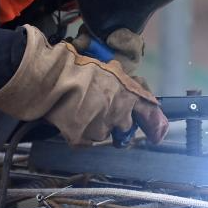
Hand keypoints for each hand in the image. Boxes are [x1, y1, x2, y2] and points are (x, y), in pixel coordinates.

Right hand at [0, 26, 167, 145]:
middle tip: (99, 106)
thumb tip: (140, 93)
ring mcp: (100, 126)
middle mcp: (118, 112)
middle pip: (123, 125)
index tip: (158, 135)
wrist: (50, 78)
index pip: (150, 112)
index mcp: (127, 93)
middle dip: (115, 119)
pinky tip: (69, 116)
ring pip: (102, 132)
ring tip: (79, 107)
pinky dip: (77, 131)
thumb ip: (126, 84)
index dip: (156, 125)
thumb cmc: (77, 67)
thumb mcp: (108, 67)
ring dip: (94, 124)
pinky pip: (84, 139)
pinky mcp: (82, 137)